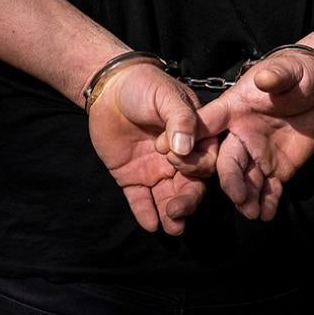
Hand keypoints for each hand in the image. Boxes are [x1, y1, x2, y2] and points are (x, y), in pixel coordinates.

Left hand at [88, 61, 217, 235]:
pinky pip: (141, 200)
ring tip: (172, 228)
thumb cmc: (143, 86)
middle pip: (190, 186)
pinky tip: (150, 224)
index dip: (194, 165)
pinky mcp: (132, 177)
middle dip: (187, 201)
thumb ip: (180, 118)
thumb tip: (184, 148)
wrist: (108, 88)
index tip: (174, 157)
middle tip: (177, 212)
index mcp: (194, 138)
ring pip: (169, 198)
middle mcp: (179, 158)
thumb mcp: (166, 96)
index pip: (205, 161)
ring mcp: (156, 170)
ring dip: (172, 215)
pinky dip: (146, 213)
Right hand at [197, 49, 313, 221]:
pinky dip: (267, 203)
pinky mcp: (278, 167)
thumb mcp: (288, 70)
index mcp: (233, 110)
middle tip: (239, 197)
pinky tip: (266, 214)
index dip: (190, 140)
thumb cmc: (298, 72)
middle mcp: (239, 136)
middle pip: (226, 162)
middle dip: (230, 181)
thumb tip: (264, 79)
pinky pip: (269, 189)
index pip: (206, 125)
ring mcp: (258, 154)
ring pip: (245, 180)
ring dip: (246, 198)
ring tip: (252, 213)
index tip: (174, 157)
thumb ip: (275, 75)